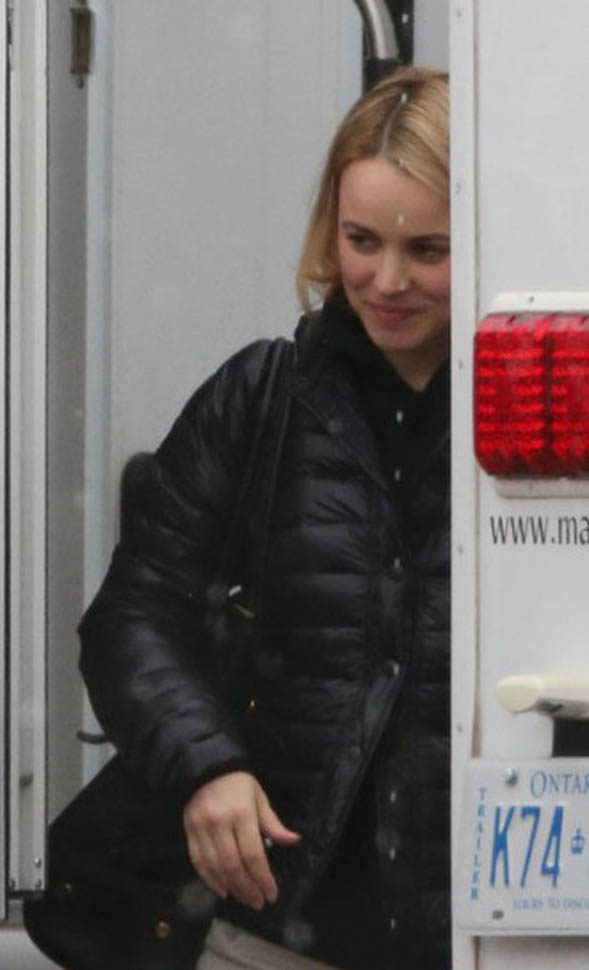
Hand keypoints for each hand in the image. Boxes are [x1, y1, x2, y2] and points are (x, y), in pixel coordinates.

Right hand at [183, 771, 300, 909]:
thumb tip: (293, 841)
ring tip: (245, 899)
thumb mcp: (259, 797)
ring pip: (215, 868)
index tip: (272, 894)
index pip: (253, 854)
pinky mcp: (189, 831)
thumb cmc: (238, 782)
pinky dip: (210, 880)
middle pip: (234, 866)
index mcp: (241, 813)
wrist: (205, 767)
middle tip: (259, 903)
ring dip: (231, 888)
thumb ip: (273, 823)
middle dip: (248, 889)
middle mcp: (220, 823)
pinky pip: (198, 862)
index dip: (263, 878)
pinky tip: (222, 890)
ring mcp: (201, 829)